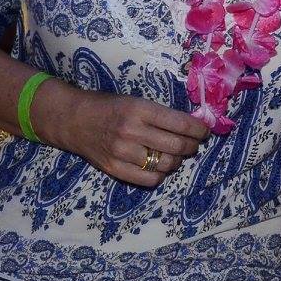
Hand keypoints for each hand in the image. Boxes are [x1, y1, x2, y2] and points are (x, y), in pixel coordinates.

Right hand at [42, 85, 208, 187]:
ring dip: (178, 161)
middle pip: (177, 146)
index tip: (205, 131)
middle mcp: (132, 131)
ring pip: (166, 164)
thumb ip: (161, 114)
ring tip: (177, 155)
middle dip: (192, 146)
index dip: (198, 129)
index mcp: (140, 109)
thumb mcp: (136, 101)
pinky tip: (161, 167)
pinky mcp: (115, 169)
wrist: (75, 120)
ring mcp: (122, 152)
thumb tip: (192, 125)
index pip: (180, 123)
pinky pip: (149, 179)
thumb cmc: (110, 106)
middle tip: (194, 144)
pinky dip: (161, 175)